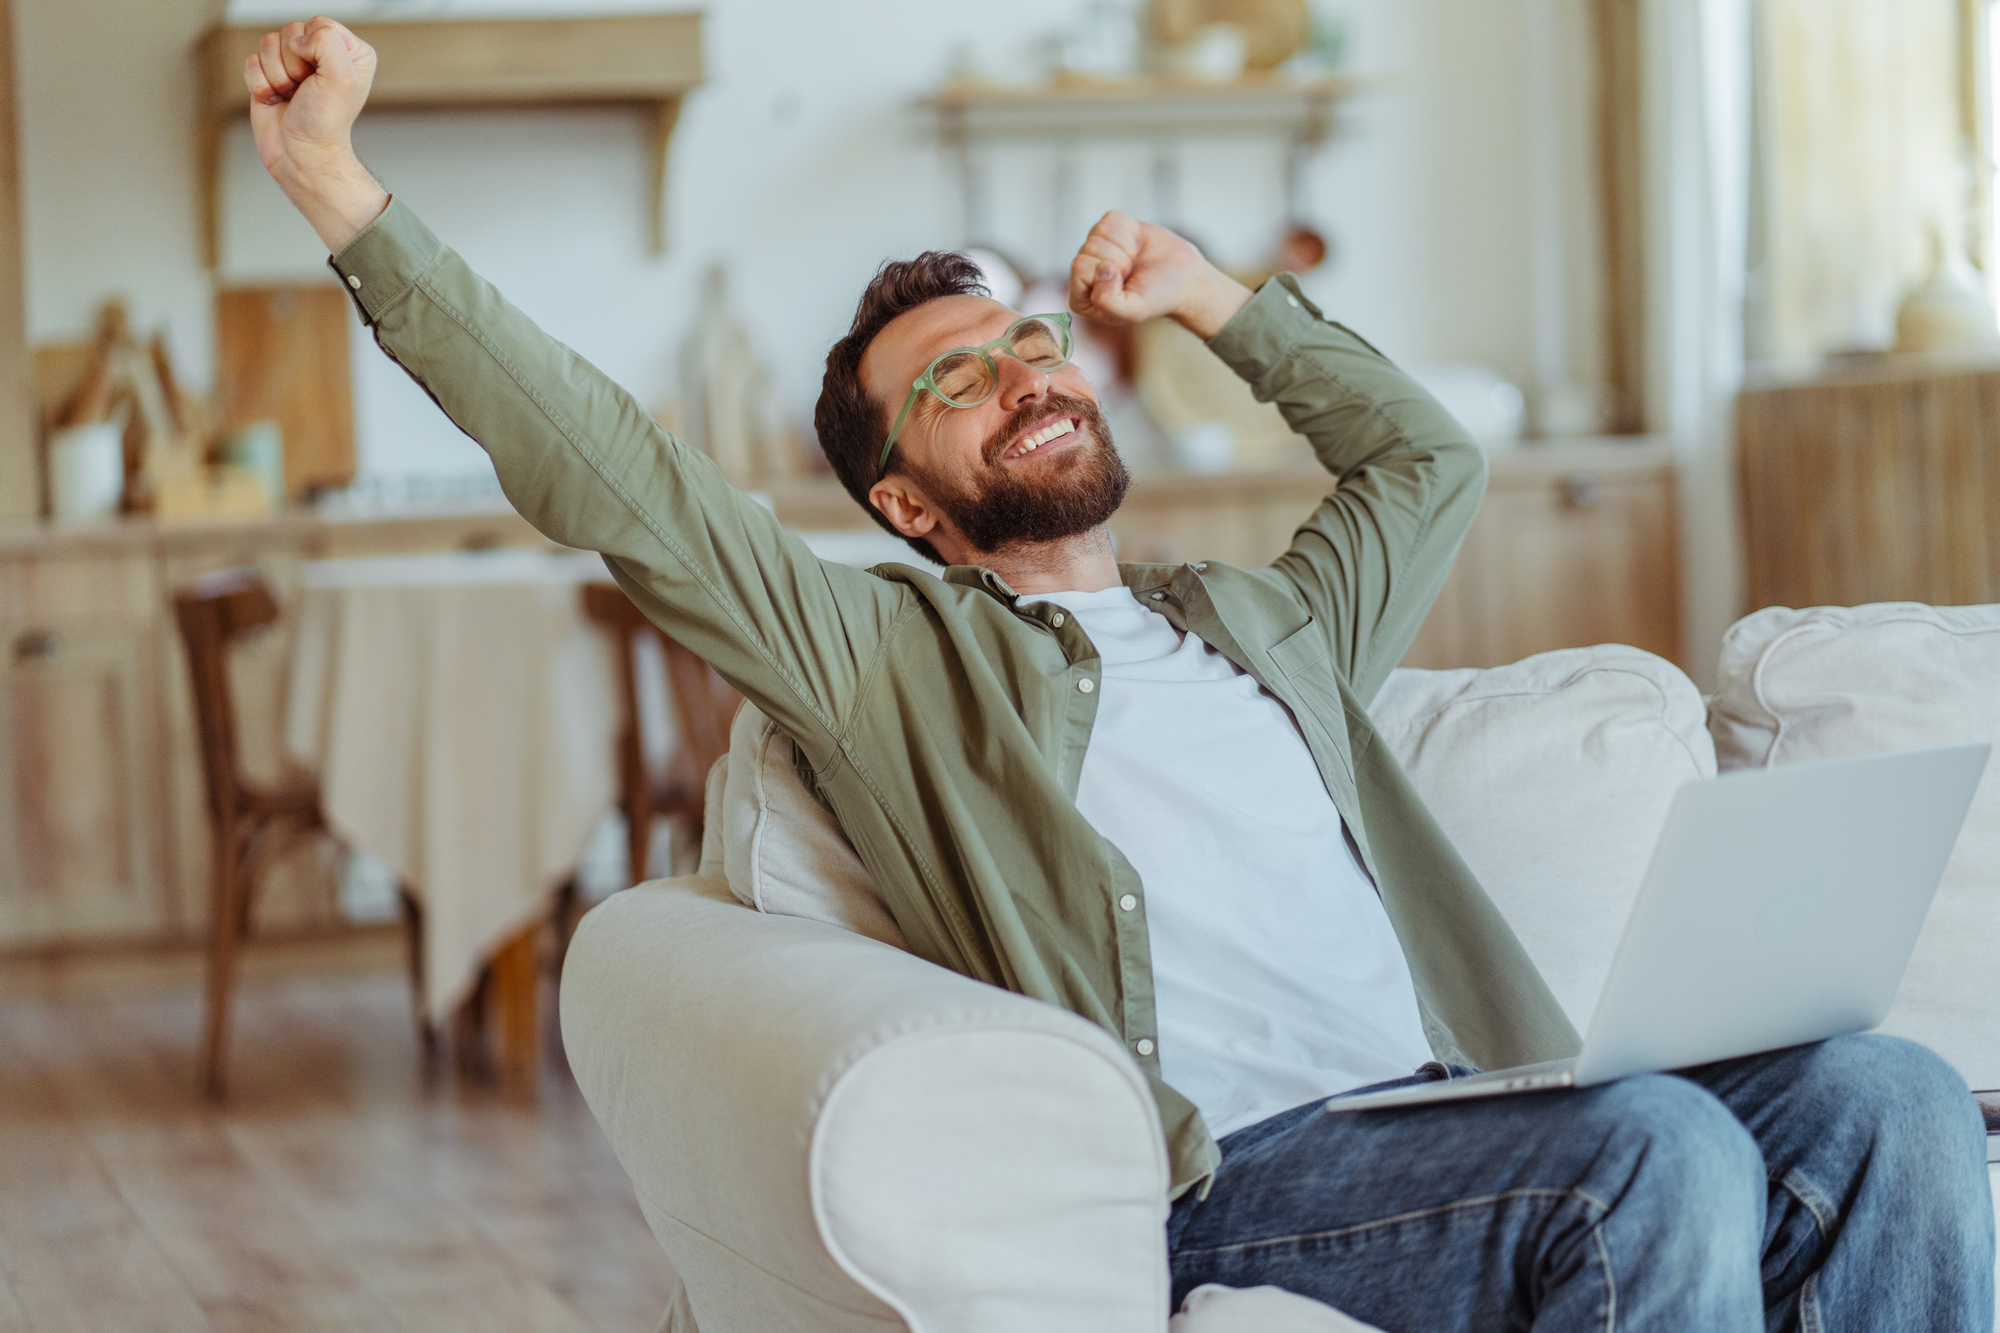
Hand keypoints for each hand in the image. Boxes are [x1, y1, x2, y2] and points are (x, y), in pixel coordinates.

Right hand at [243, 17, 387, 252]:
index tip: (321, 78)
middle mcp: (322, 54)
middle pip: (291, 30)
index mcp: (350, 51)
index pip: (319, 23)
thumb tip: (297, 39)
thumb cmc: (325, 122)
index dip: (313, 49)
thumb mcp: (341, 77)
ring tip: (292, 97)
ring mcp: (294, 64)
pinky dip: (260, 84)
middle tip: (305, 91)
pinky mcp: (269, 75)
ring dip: (277, 76)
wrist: (301, 155)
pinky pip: (251, 60)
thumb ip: (326, 41)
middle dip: (293, 64)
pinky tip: (276, 100)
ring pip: (267, 43)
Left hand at [1067, 210, 1252, 339]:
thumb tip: (1101, 267)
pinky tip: (1136, 246)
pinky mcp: (1111, 229)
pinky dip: (1131, 229)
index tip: (1125, 282)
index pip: (1080, 266)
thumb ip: (1108, 302)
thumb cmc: (1157, 297)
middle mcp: (1084, 271)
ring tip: (1134, 260)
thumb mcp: (1134, 310)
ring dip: (1126, 245)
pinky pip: (1112, 217)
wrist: (1183, 279)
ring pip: (1101, 229)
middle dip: (1119, 258)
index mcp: (1082, 298)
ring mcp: (1096, 248)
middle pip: (1090, 246)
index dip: (1108, 271)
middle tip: (1132, 272)